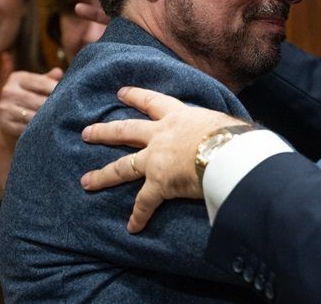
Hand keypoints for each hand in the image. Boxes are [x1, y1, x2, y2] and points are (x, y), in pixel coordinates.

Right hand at [0, 53, 62, 189]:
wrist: (10, 121)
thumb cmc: (31, 99)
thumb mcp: (37, 86)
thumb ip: (48, 79)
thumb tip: (59, 72)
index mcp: (17, 78)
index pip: (42, 82)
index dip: (58, 89)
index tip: (74, 96)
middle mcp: (8, 91)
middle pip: (39, 100)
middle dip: (56, 107)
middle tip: (74, 112)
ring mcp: (5, 109)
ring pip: (35, 116)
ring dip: (51, 120)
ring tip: (66, 122)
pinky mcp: (5, 124)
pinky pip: (28, 128)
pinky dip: (41, 130)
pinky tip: (52, 131)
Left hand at [81, 86, 240, 232]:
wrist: (229, 151)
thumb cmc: (234, 135)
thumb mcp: (222, 122)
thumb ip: (215, 127)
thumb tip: (228, 131)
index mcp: (179, 116)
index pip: (154, 102)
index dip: (136, 96)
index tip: (121, 93)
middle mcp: (162, 134)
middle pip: (126, 131)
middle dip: (104, 132)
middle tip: (87, 132)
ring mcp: (156, 159)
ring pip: (122, 166)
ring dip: (103, 175)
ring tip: (86, 181)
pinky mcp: (159, 183)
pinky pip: (145, 203)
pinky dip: (139, 216)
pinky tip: (132, 227)